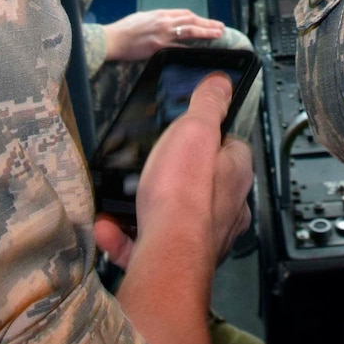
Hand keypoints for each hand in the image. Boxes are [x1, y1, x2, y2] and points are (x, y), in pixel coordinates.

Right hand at [94, 72, 254, 271]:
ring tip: (125, 195)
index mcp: (236, 174)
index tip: (190, 130)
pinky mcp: (174, 260)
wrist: (167, 255)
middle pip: (204, 183)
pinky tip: (108, 225)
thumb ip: (209, 103)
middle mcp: (227, 208)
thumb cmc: (184, 194)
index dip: (211, 135)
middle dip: (176, 174)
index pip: (232, 146)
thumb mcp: (196, 128)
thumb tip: (221, 83)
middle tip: (152, 165)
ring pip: (174, 215)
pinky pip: (146, 243)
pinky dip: (124, 235)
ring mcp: (202, 237)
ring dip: (146, 205)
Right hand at [102, 9, 225, 63]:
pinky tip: (202, 49)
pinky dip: (192, 48)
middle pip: (191, 20)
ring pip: (190, 32)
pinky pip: (180, 47)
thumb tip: (170, 23)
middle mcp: (164, 22)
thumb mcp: (143, 17)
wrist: (112, 39)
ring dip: (206, 33)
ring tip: (218, 34)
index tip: (208, 22)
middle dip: (208, 24)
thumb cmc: (125, 29)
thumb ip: (158, 19)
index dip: (199, 18)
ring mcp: (163, 35)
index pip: (185, 13)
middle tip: (221, 27)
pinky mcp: (159, 47)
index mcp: (160, 14)